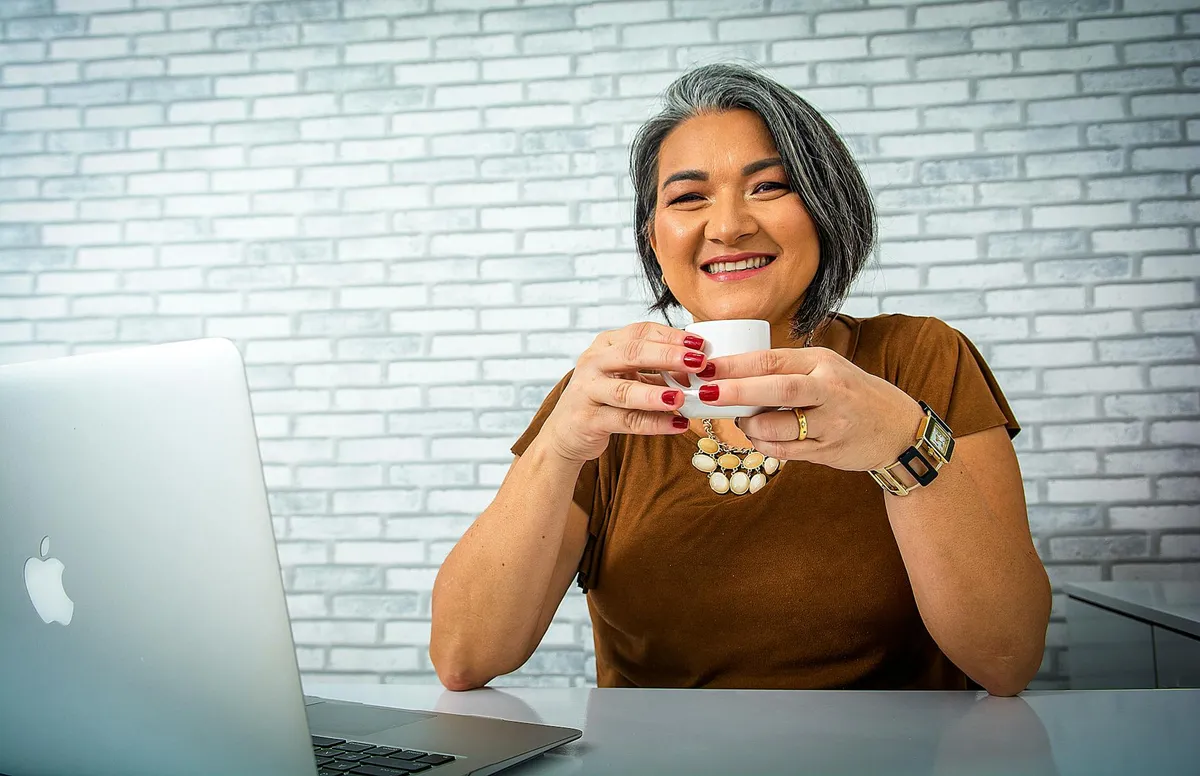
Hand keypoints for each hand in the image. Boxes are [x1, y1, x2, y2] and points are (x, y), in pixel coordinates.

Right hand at [541, 322, 707, 464]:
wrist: (566, 433)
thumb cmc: (602, 400)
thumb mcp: (627, 378)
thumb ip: (657, 372)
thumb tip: (697, 369)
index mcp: (606, 345)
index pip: (640, 332)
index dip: (672, 336)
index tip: (700, 343)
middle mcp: (594, 362)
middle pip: (632, 353)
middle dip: (668, 356)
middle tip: (698, 362)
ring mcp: (587, 390)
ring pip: (625, 390)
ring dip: (656, 394)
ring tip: (682, 398)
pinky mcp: (587, 419)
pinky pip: (625, 421)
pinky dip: (654, 424)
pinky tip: (678, 425)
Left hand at [700, 347, 925, 471]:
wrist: (897, 428)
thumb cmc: (850, 393)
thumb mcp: (826, 368)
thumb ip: (787, 370)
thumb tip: (730, 373)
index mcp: (822, 362)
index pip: (772, 359)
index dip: (735, 364)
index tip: (706, 368)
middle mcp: (829, 390)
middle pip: (777, 389)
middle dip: (737, 391)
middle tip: (707, 392)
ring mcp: (831, 422)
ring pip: (778, 427)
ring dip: (750, 426)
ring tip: (742, 421)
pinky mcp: (830, 451)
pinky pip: (786, 451)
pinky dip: (765, 446)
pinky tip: (760, 438)